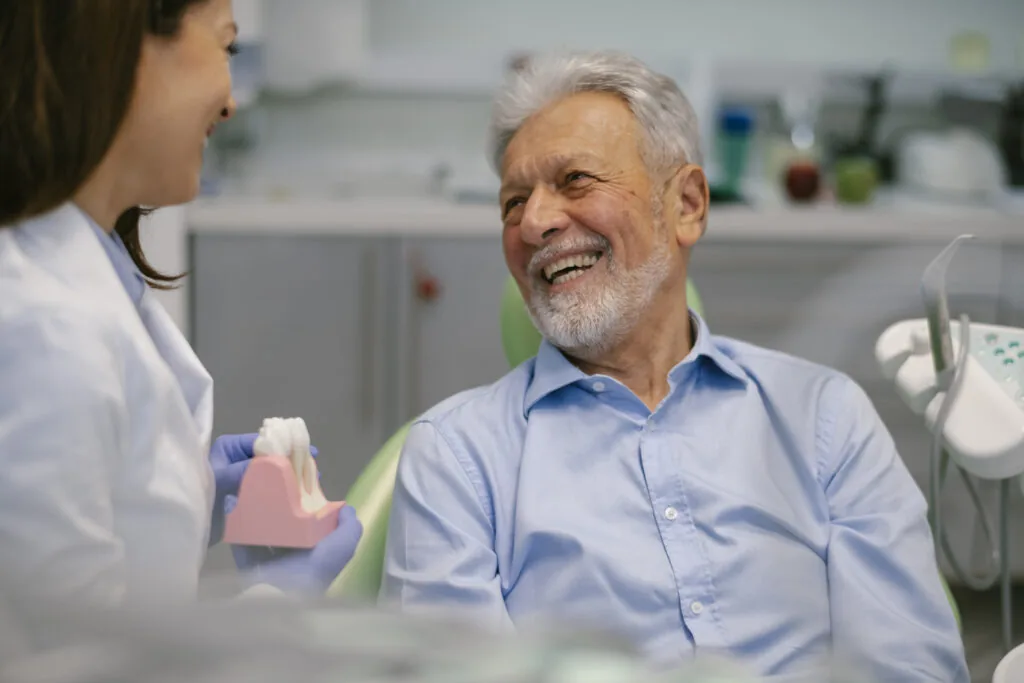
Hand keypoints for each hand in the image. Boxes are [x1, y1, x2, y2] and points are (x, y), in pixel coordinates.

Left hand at [207, 432, 318, 545]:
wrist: (186, 528)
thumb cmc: (199, 497)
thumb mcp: (221, 480)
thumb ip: (246, 469)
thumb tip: (275, 463)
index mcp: (229, 447)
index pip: (263, 441)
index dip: (286, 446)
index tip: (308, 453)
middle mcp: (237, 457)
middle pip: (271, 455)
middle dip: (293, 461)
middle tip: (314, 470)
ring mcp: (242, 476)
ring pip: (272, 471)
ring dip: (291, 476)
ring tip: (312, 483)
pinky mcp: (246, 493)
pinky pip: (268, 486)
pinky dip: (284, 488)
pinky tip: (299, 494)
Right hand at [225, 500, 362, 594]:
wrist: (285, 596)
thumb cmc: (315, 569)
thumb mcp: (343, 546)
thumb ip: (349, 527)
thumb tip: (345, 507)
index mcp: (314, 554)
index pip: (311, 529)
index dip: (306, 510)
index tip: (297, 488)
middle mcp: (294, 561)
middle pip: (285, 531)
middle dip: (278, 513)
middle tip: (269, 489)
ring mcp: (269, 568)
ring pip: (262, 538)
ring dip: (256, 520)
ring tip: (249, 496)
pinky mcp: (249, 571)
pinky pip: (242, 548)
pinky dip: (236, 531)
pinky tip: (233, 510)